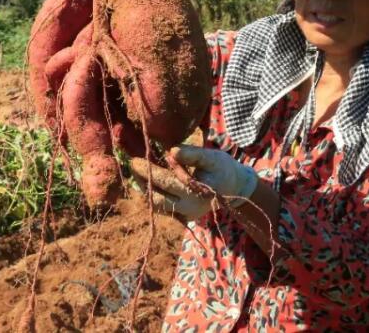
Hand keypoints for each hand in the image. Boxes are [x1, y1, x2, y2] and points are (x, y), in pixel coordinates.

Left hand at [130, 146, 257, 220]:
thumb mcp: (211, 157)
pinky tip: (148, 182)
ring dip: (145, 189)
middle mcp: (188, 209)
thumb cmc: (223, 168)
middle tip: (132, 166)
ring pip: (156, 205)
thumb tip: (171, 151)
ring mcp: (185, 215)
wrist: (235, 187)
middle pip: (155, 197)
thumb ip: (192, 154)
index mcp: (195, 193)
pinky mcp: (183, 217)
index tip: (134, 160)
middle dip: (141, 181)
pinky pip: (162, 208)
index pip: (164, 181)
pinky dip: (153, 195)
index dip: (147, 170)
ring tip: (137, 173)